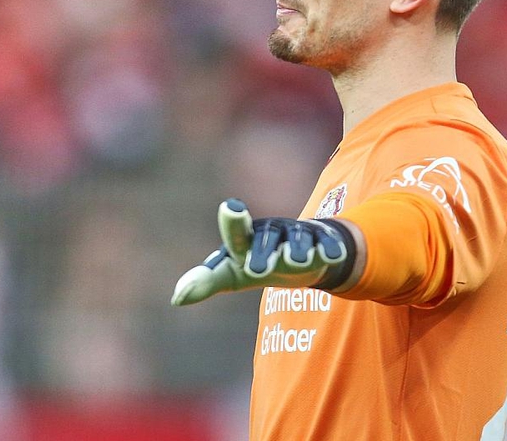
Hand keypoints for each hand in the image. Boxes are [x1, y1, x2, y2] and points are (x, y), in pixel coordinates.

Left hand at [170, 199, 354, 305]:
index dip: (233, 222)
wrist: (305, 257)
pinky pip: (326, 244)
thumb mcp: (234, 274)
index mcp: (247, 237)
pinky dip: (328, 250)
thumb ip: (207, 281)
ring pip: (297, 239)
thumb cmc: (261, 262)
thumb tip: (176, 299)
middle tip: (256, 270)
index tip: (231, 207)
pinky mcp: (323, 242)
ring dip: (296, 249)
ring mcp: (298, 235)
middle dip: (263, 252)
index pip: (236, 232)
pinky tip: (330, 256)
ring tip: (297, 260)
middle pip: (266, 238)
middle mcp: (272, 231)